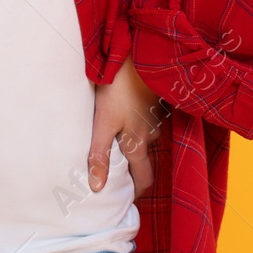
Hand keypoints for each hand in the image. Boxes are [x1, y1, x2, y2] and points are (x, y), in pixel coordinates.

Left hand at [88, 54, 163, 196]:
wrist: (137, 56)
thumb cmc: (118, 90)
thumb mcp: (104, 123)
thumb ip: (100, 154)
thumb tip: (97, 187)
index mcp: (139, 144)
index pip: (144, 178)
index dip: (137, 190)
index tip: (126, 196)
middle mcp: (150, 135)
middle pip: (144, 159)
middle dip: (134, 169)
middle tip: (117, 173)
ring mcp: (154, 118)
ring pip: (144, 138)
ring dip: (133, 142)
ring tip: (113, 140)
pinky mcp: (152, 102)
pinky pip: (145, 121)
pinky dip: (135, 124)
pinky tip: (122, 116)